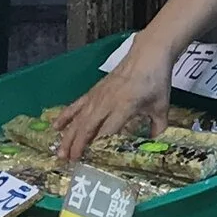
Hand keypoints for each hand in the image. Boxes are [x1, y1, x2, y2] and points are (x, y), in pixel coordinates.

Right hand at [52, 41, 172, 164]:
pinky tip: (55, 126)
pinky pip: (76, 105)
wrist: (147, 54)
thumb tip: (153, 143)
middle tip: (70, 162)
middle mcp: (107, 102)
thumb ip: (157, 127)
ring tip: (60, 152)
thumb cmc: (156, 81)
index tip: (92, 161)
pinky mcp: (94, 91)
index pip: (107, 130)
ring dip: (68, 136)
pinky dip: (65, 116)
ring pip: (79, 118)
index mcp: (124, 106)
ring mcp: (98, 96)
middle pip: (87, 126)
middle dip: (77, 145)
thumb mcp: (161, 106)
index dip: (98, 146)